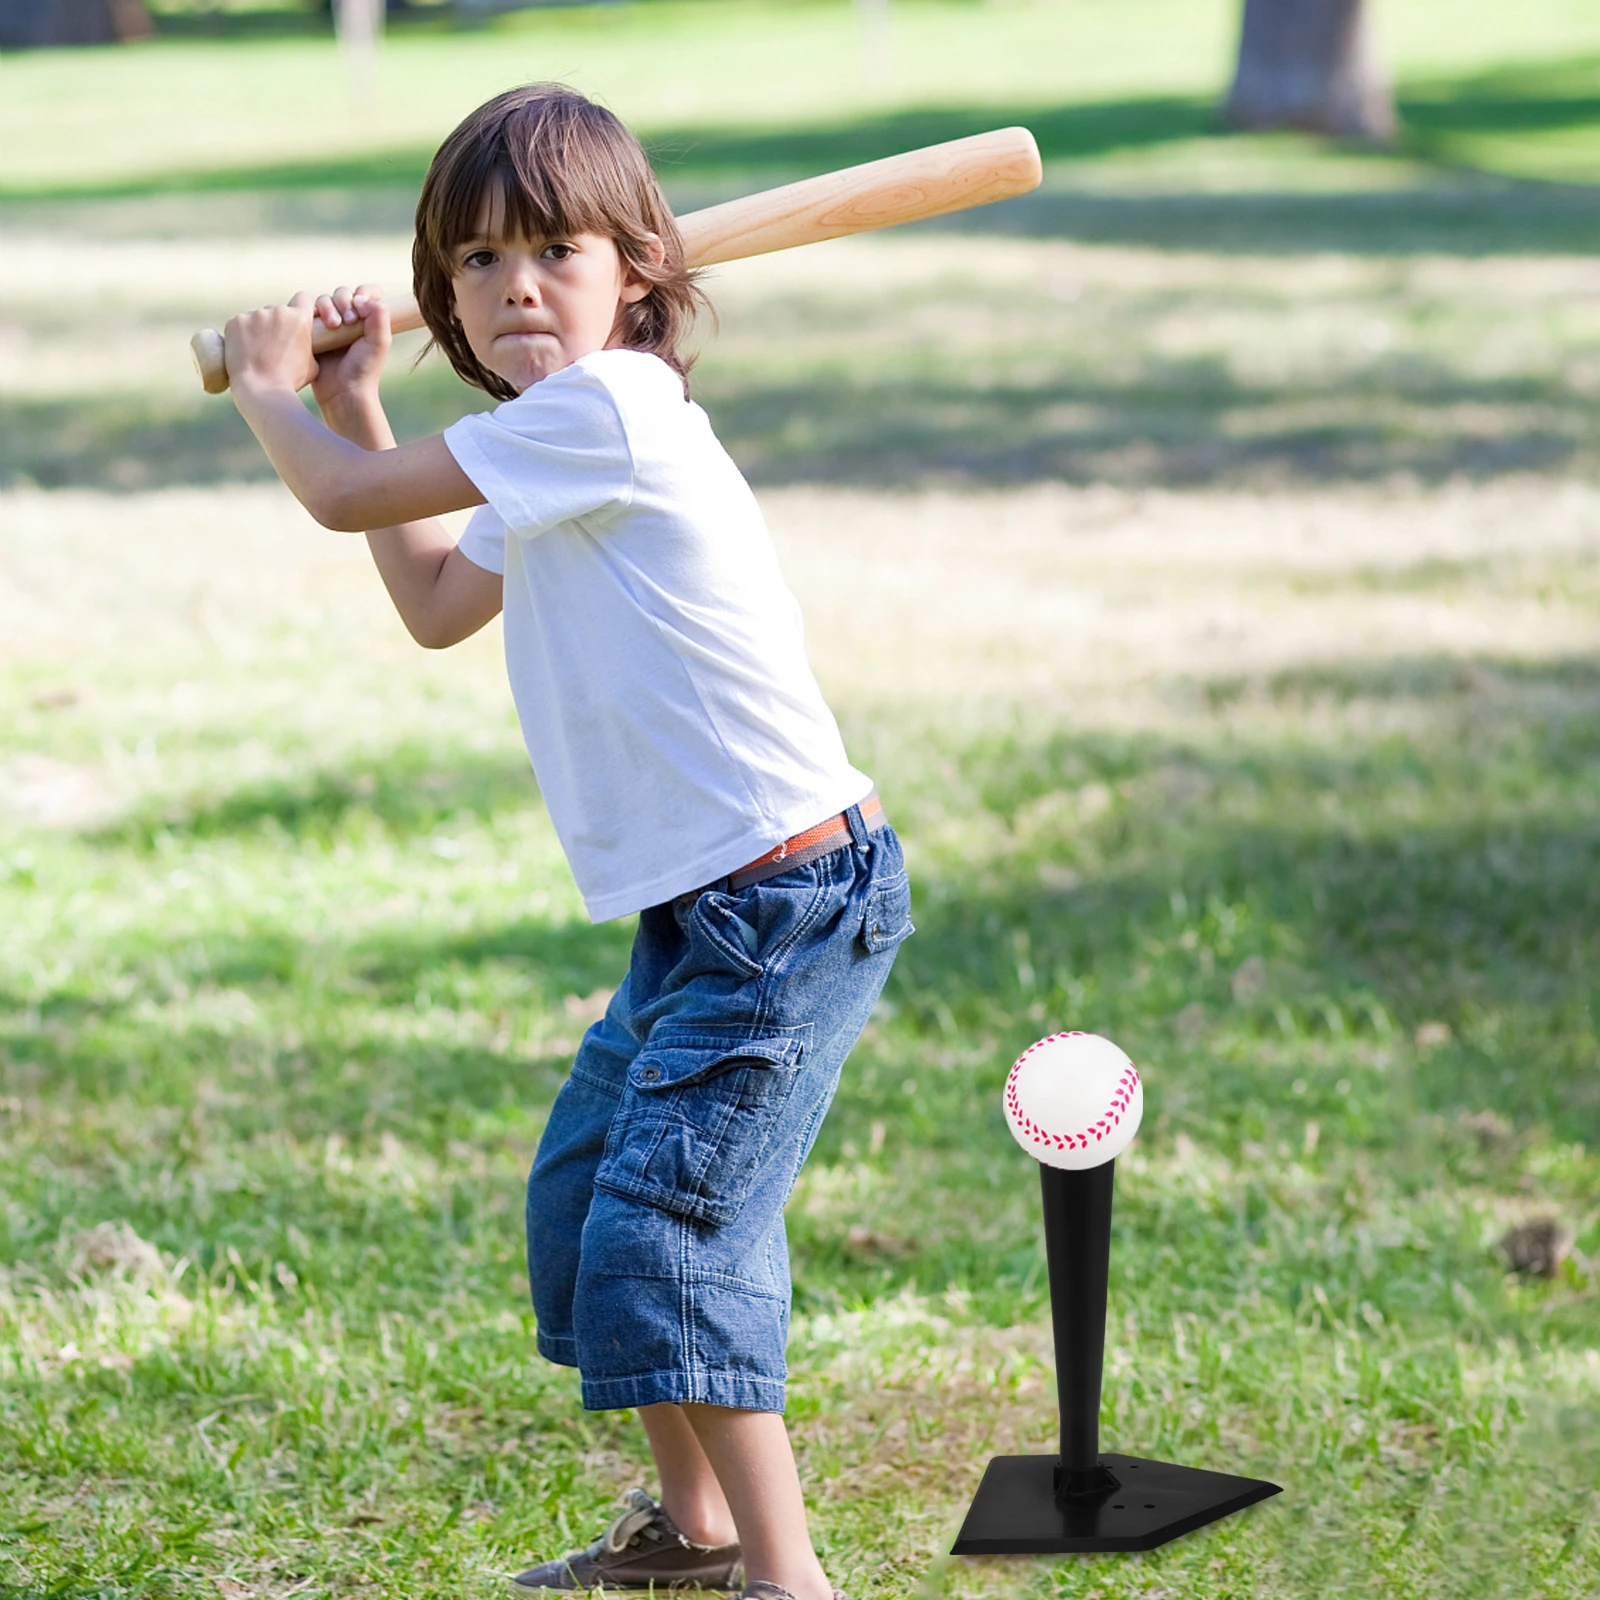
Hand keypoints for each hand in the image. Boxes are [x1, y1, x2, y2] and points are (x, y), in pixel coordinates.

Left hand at [223, 291, 319, 398]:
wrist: (261, 390)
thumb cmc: (290, 381)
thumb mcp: (312, 365)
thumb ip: (308, 346)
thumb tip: (304, 342)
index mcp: (299, 318)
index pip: (303, 299)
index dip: (301, 308)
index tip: (298, 318)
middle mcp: (277, 310)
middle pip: (278, 310)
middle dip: (277, 324)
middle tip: (275, 346)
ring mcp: (254, 314)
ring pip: (258, 317)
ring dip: (259, 329)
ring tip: (258, 352)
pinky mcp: (235, 321)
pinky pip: (240, 323)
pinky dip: (241, 334)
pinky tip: (244, 350)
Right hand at [307, 283, 390, 422]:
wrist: (342, 393)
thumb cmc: (364, 370)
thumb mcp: (379, 342)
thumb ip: (379, 316)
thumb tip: (359, 296)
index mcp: (367, 319)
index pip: (364, 292)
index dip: (362, 293)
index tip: (361, 308)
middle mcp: (348, 320)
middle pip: (341, 293)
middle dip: (342, 301)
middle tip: (347, 321)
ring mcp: (328, 326)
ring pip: (323, 300)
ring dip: (327, 307)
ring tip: (333, 326)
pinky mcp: (311, 332)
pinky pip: (306, 313)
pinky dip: (310, 313)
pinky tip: (315, 325)